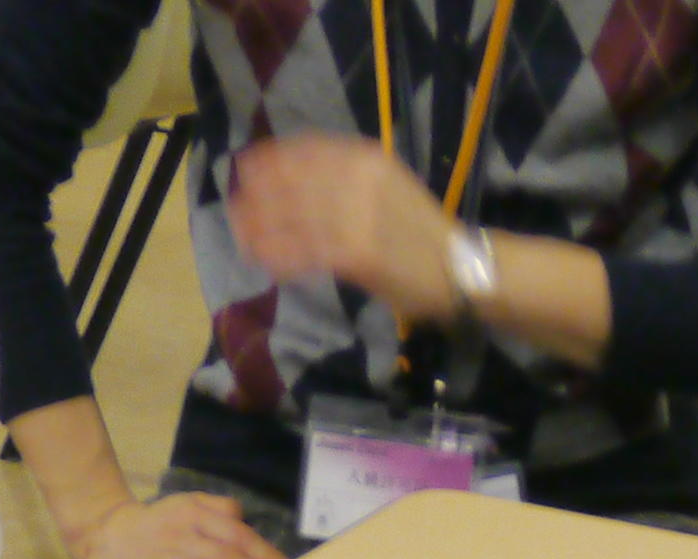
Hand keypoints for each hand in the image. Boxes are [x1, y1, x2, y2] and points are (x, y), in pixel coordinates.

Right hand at [67, 488, 287, 558]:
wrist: (101, 533)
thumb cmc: (156, 526)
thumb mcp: (187, 507)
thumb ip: (218, 509)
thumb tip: (245, 518)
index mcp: (195, 515)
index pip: (236, 534)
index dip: (262, 553)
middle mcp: (178, 533)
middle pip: (222, 553)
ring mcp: (154, 555)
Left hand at [228, 136, 464, 322]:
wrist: (461, 268)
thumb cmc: (421, 230)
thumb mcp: (388, 184)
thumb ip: (347, 177)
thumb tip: (298, 179)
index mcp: (366, 158)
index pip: (306, 150)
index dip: (271, 158)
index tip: (247, 166)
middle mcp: (358, 180)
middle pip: (292, 182)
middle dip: (257, 195)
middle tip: (235, 207)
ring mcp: (355, 216)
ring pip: (292, 218)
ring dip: (260, 227)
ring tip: (241, 236)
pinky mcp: (355, 253)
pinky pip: (305, 252)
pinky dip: (280, 256)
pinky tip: (264, 261)